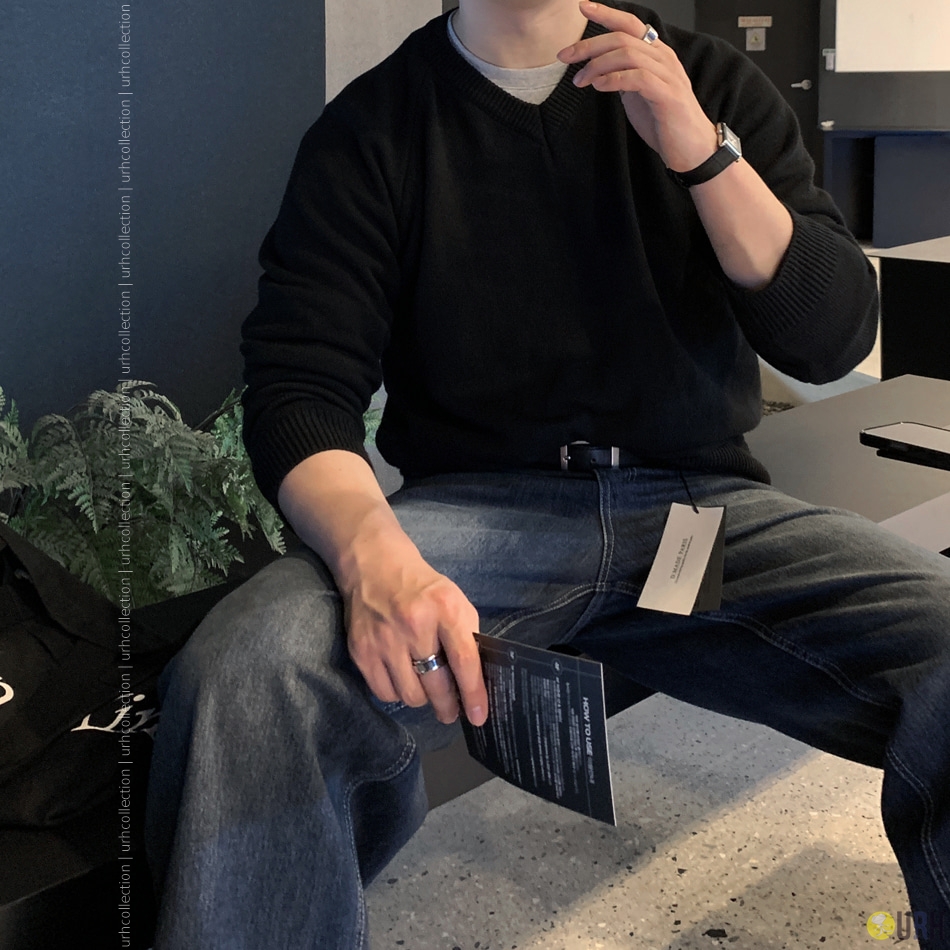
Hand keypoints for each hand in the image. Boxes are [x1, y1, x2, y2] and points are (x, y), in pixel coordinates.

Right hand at [343, 540, 487, 726]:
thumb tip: (475, 681)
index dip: (473, 693)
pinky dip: (397, 693)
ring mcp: (384, 639)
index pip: (463, 660)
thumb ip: (465, 637)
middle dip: (448, 706)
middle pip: (436, 685)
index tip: (478, 716)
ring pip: (410, 695)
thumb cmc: (422, 588)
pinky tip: (403, 679)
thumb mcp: (454, 601)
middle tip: (451, 712)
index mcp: (444, 609)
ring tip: (425, 688)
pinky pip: (385, 693)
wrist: (374, 566)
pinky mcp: (362, 651)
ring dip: (422, 698)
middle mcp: (414, 624)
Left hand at [558, 1, 716, 171]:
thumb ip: (623, 76)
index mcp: (656, 54)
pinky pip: (638, 78)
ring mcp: (668, 75)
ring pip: (628, 54)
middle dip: (589, 45)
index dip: (607, 13)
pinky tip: (599, 86)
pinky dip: (614, 79)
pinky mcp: (668, 95)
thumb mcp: (638, 93)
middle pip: (622, 38)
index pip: (631, 24)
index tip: (583, 6)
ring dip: (597, 65)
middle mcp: (663, 58)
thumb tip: (598, 69)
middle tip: (566, 56)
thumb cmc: (664, 121)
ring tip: (580, 80)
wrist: (692, 149)